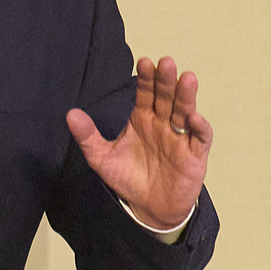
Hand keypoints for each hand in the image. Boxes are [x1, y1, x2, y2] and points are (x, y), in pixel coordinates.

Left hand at [67, 55, 211, 228]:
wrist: (148, 207)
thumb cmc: (128, 178)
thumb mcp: (102, 158)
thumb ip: (88, 136)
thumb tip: (70, 114)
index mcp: (142, 119)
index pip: (145, 93)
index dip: (146, 79)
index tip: (144, 62)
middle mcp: (162, 123)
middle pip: (166, 97)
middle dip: (166, 81)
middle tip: (165, 63)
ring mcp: (180, 138)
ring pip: (185, 112)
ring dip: (186, 96)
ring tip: (187, 79)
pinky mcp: (194, 155)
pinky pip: (200, 138)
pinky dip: (200, 127)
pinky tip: (194, 117)